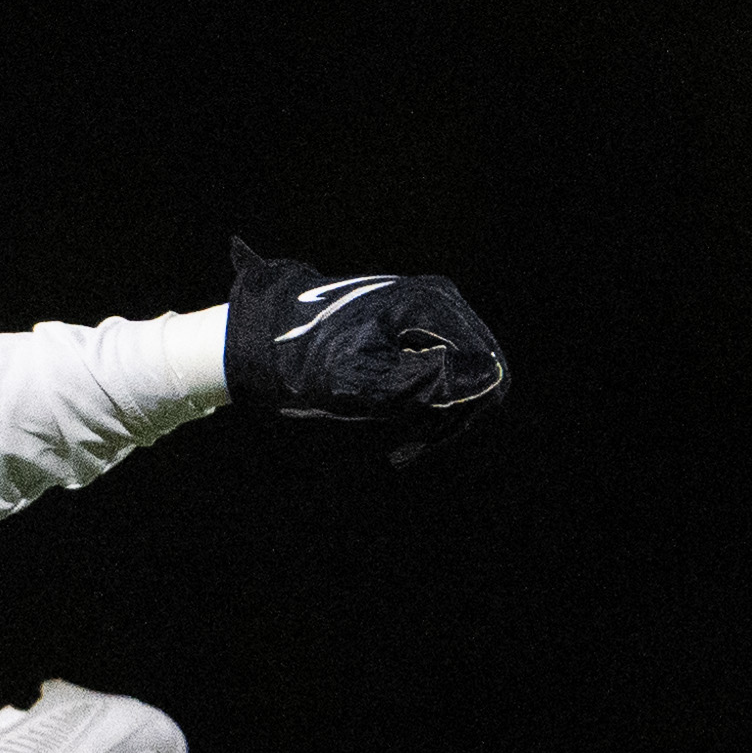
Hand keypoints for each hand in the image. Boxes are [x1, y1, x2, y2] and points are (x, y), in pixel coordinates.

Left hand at [223, 239, 507, 464]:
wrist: (261, 340)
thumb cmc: (308, 362)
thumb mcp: (365, 382)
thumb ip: (428, 382)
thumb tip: (490, 378)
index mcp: (433, 306)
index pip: (490, 370)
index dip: (466, 415)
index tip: (417, 447)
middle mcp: (439, 300)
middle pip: (481, 371)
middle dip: (451, 418)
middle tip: (404, 452)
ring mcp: (428, 309)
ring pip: (463, 374)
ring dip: (436, 414)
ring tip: (397, 446)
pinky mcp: (414, 324)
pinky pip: (441, 368)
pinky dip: (424, 401)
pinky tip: (392, 422)